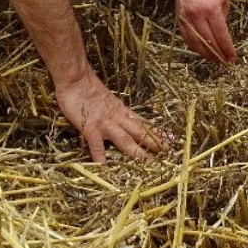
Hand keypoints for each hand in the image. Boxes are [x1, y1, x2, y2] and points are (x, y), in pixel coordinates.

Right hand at [55, 68, 170, 161]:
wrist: (76, 78)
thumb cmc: (88, 87)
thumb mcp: (107, 99)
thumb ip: (114, 109)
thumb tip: (122, 117)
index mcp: (122, 111)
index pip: (144, 123)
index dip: (157, 131)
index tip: (172, 138)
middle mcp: (118, 118)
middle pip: (140, 132)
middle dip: (155, 143)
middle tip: (169, 153)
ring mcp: (105, 124)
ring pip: (125, 140)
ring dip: (137, 153)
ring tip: (148, 164)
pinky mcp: (90, 128)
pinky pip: (97, 146)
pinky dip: (100, 157)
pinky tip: (104, 169)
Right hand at [175, 0, 237, 63]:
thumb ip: (223, 18)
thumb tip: (223, 36)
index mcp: (212, 10)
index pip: (221, 35)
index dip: (227, 49)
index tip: (232, 57)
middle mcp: (198, 16)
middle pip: (208, 42)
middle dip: (218, 54)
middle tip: (224, 62)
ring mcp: (186, 18)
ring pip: (196, 43)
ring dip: (206, 54)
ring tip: (214, 60)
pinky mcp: (179, 19)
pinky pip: (186, 37)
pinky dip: (194, 46)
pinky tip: (201, 51)